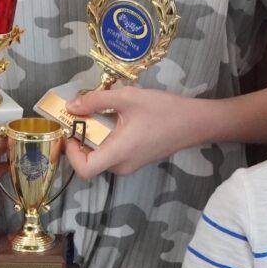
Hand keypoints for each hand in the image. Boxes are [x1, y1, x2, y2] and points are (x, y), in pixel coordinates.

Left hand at [63, 85, 219, 179]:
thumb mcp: (128, 98)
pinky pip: (113, 153)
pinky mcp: (137, 160)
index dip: (71, 154)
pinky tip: (115, 118)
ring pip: (101, 156)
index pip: (84, 169)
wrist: (195, 122)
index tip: (71, 131)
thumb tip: (71, 106)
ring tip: (97, 113)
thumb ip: (96, 100)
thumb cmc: (163, 110)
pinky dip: (106, 138)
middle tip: (80, 116)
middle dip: (80, 140)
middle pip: (90, 162)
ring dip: (93, 138)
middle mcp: (122, 165)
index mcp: (118, 153)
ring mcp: (130, 165)